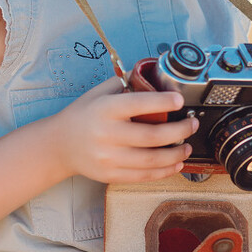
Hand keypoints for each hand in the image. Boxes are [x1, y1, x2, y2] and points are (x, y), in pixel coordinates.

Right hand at [53, 77, 197, 183]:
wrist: (59, 145)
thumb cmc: (84, 115)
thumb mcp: (99, 93)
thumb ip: (125, 83)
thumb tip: (154, 75)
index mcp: (105, 110)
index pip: (137, 104)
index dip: (162, 103)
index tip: (180, 100)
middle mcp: (106, 135)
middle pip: (152, 136)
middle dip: (179, 131)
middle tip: (192, 124)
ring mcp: (108, 158)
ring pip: (151, 160)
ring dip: (176, 154)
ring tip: (188, 146)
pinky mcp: (110, 175)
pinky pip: (143, 176)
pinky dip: (164, 171)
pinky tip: (176, 163)